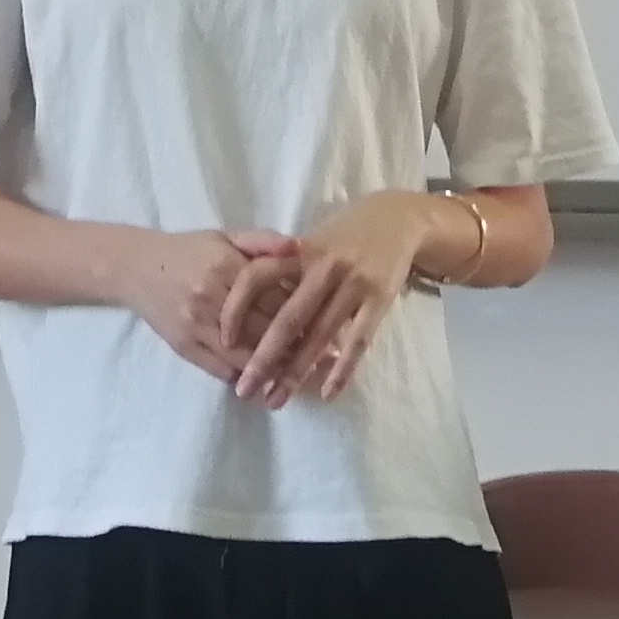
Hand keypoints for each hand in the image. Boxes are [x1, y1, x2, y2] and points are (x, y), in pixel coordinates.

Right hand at [125, 229, 306, 384]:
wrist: (137, 268)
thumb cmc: (189, 251)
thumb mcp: (226, 236)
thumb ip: (263, 241)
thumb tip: (299, 249)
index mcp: (227, 266)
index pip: (276, 296)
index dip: (304, 313)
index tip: (325, 324)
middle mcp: (212, 297)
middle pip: (264, 328)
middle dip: (295, 344)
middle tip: (323, 356)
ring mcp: (197, 325)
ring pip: (245, 354)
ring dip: (274, 367)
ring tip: (297, 373)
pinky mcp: (184, 346)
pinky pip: (221, 369)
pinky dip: (245, 376)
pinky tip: (263, 380)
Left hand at [233, 193, 447, 405]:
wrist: (395, 219)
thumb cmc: (340, 235)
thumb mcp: (306, 242)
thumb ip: (279, 271)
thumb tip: (245, 315)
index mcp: (297, 252)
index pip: (256, 278)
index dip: (236, 309)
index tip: (223, 342)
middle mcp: (322, 268)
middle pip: (286, 319)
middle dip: (262, 358)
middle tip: (244, 390)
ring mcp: (353, 284)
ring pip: (319, 336)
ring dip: (296, 373)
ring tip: (276, 400)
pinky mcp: (379, 299)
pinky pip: (358, 341)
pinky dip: (342, 369)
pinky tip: (327, 393)